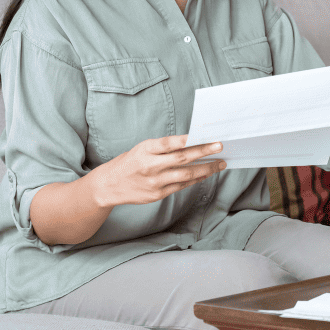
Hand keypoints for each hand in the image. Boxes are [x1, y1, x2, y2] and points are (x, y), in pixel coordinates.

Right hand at [93, 134, 224, 207]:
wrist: (109, 186)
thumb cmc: (130, 162)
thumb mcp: (143, 148)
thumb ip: (164, 147)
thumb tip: (192, 143)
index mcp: (145, 149)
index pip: (169, 143)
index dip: (187, 139)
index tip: (204, 135)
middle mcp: (150, 166)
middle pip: (182, 158)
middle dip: (204, 152)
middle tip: (220, 146)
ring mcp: (155, 182)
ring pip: (186, 174)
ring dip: (206, 168)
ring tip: (220, 163)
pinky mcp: (158, 195)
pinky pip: (182, 186)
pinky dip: (196, 178)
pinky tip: (206, 173)